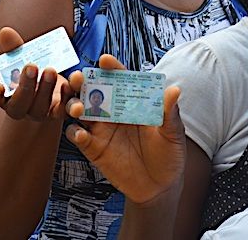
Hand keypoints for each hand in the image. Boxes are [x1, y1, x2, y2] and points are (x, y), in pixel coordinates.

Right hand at [0, 26, 72, 121]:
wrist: (50, 78)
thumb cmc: (29, 68)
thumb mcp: (20, 56)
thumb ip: (13, 47)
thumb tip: (5, 32)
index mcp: (2, 94)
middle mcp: (18, 108)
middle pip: (18, 105)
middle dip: (25, 87)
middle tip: (31, 66)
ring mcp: (38, 112)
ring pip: (40, 109)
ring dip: (46, 90)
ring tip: (50, 70)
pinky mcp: (58, 112)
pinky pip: (64, 110)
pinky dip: (69, 97)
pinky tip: (72, 81)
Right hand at [65, 54, 186, 204]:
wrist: (160, 187)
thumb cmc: (168, 155)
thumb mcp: (172, 133)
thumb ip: (169, 113)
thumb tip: (174, 90)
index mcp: (131, 101)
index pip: (118, 78)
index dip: (111, 68)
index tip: (105, 61)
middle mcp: (112, 111)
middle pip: (91, 89)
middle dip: (81, 80)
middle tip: (78, 78)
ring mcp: (100, 128)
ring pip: (78, 108)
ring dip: (73, 104)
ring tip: (78, 109)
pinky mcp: (92, 146)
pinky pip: (76, 134)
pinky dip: (74, 131)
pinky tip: (82, 134)